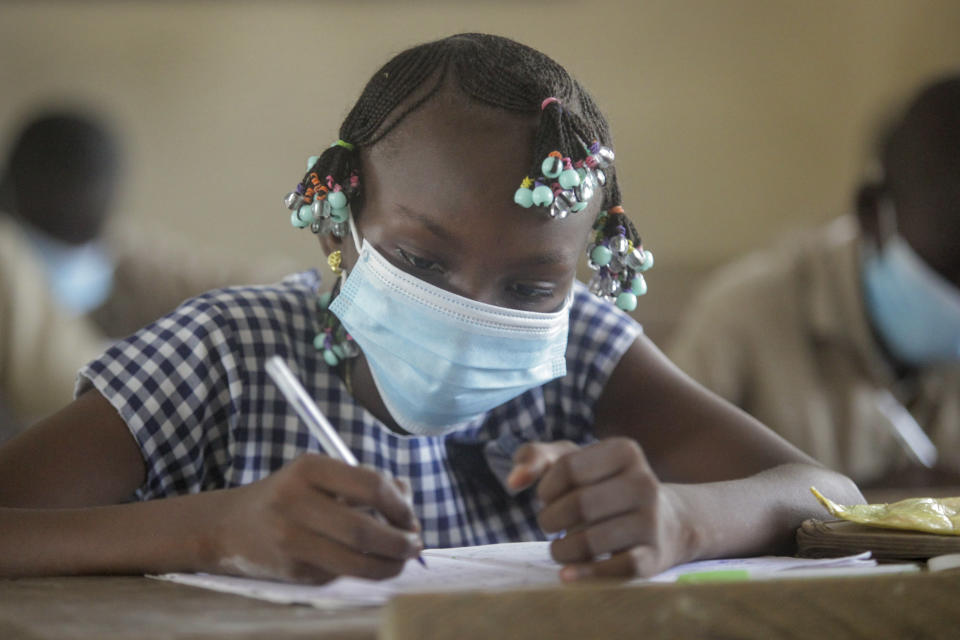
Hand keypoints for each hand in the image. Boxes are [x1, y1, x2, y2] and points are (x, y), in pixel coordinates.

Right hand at [209, 453, 422, 582]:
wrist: (230, 527)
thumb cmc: (288, 496)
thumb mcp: (320, 475)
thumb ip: (364, 482)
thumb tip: (406, 495)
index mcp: (309, 468)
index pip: (370, 486)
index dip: (399, 505)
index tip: (410, 516)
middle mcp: (296, 502)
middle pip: (364, 529)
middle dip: (400, 541)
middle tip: (415, 543)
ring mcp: (291, 539)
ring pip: (356, 562)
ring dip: (389, 565)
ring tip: (402, 559)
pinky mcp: (292, 571)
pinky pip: (340, 574)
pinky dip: (361, 571)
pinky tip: (366, 563)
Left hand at [510, 438, 690, 581]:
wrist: (663, 521)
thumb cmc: (602, 486)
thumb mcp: (570, 461)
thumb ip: (535, 458)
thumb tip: (513, 481)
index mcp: (624, 450)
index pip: (568, 468)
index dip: (546, 488)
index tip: (547, 498)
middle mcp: (644, 482)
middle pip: (578, 505)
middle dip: (550, 520)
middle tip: (549, 526)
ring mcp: (652, 520)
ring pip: (592, 541)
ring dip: (562, 551)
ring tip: (559, 549)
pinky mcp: (654, 556)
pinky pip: (616, 569)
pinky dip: (585, 575)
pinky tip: (567, 574)